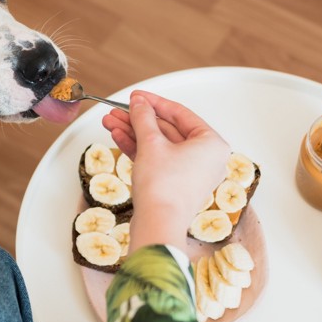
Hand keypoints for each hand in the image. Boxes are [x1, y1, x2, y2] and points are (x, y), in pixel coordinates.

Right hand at [102, 90, 229, 251]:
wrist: (158, 225)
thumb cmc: (164, 187)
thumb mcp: (151, 143)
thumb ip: (143, 118)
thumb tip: (139, 103)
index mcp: (212, 144)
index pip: (180, 114)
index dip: (154, 102)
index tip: (136, 96)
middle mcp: (206, 158)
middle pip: (167, 129)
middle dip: (138, 120)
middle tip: (118, 110)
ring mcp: (190, 173)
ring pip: (159, 145)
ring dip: (133, 133)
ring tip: (110, 122)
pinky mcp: (175, 185)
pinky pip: (158, 159)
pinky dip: (139, 149)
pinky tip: (118, 137)